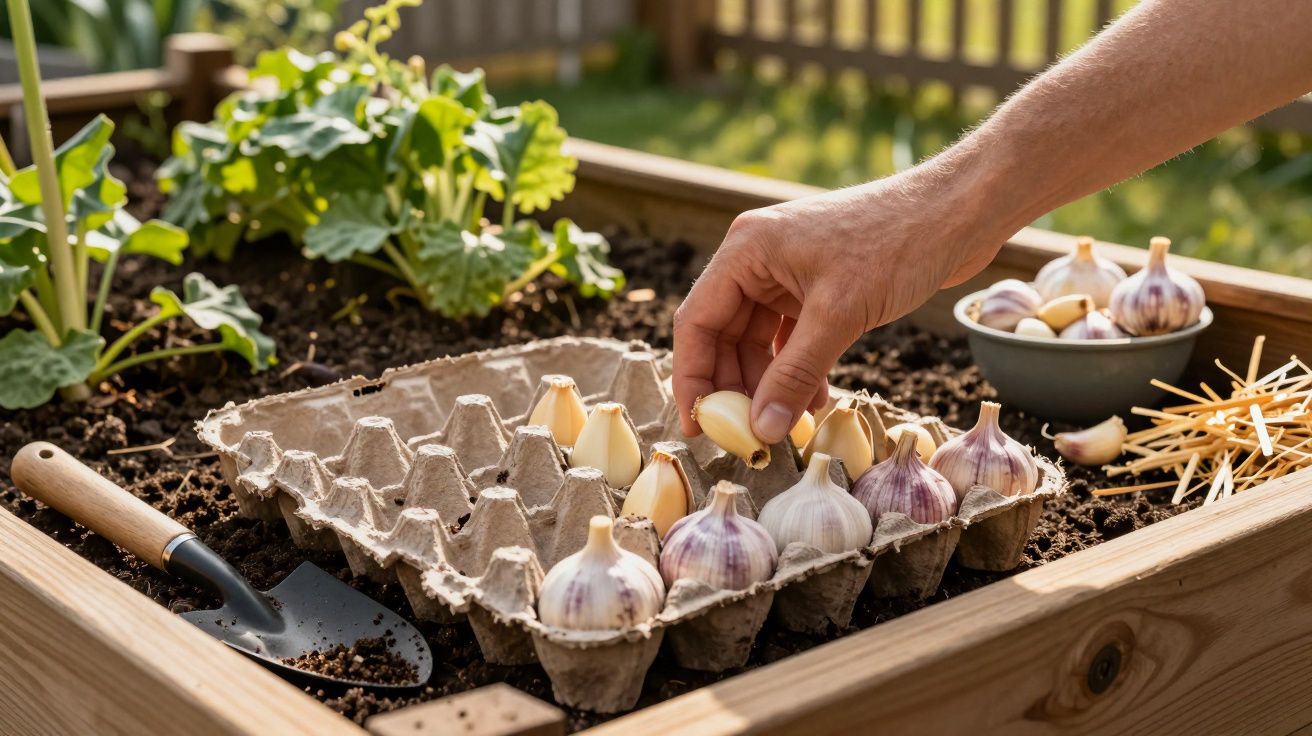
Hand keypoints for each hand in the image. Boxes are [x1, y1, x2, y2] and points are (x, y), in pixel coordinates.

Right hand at [672, 163, 1010, 443]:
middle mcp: (758, 258)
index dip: (692, 378)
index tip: (697, 427)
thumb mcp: (840, 314)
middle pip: (723, 334)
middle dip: (732, 387)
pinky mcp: (817, 287)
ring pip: (757, 341)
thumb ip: (795, 373)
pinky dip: (795, 370)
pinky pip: (789, 338)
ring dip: (767, 384)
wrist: (958, 212)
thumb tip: (762, 428)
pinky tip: (809, 402)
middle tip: (743, 435)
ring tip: (781, 425)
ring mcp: (788, 273)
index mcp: (747, 250)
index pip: (697, 322)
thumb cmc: (898, 243)